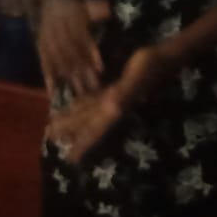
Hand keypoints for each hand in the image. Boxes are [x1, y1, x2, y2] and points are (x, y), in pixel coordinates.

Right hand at [38, 0, 107, 96]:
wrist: (49, 0)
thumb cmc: (74, 7)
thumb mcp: (86, 4)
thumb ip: (97, 9)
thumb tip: (109, 11)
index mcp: (71, 19)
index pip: (81, 37)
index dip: (90, 52)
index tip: (100, 69)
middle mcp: (58, 31)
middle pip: (70, 53)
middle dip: (82, 72)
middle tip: (93, 89)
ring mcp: (48, 42)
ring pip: (58, 62)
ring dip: (68, 79)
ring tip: (79, 95)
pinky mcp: (40, 49)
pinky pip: (44, 65)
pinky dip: (48, 79)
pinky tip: (53, 94)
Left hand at [47, 46, 174, 163]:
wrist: (166, 56)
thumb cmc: (152, 66)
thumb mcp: (136, 79)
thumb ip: (124, 94)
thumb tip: (111, 108)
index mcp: (116, 107)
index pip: (97, 130)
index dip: (84, 145)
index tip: (70, 159)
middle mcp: (114, 106)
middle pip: (88, 123)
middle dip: (71, 131)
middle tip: (50, 138)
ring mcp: (115, 98)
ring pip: (89, 112)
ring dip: (74, 119)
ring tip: (57, 125)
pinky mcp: (116, 88)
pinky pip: (95, 99)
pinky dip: (83, 104)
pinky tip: (75, 104)